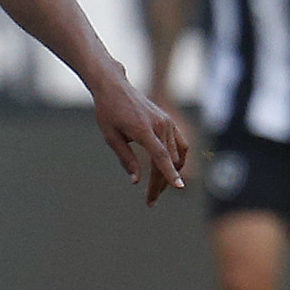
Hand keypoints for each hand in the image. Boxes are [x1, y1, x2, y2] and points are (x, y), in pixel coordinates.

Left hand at [93, 75, 188, 204]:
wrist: (115, 87)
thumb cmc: (109, 112)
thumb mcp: (111, 137)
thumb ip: (126, 159)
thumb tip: (137, 181)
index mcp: (143, 129)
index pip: (160, 155)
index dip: (169, 173)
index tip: (179, 187)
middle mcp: (160, 125)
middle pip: (167, 160)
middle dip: (161, 184)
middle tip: (150, 202)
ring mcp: (167, 122)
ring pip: (176, 155)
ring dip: (169, 174)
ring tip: (157, 189)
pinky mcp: (169, 122)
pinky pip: (180, 145)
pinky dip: (177, 159)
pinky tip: (169, 170)